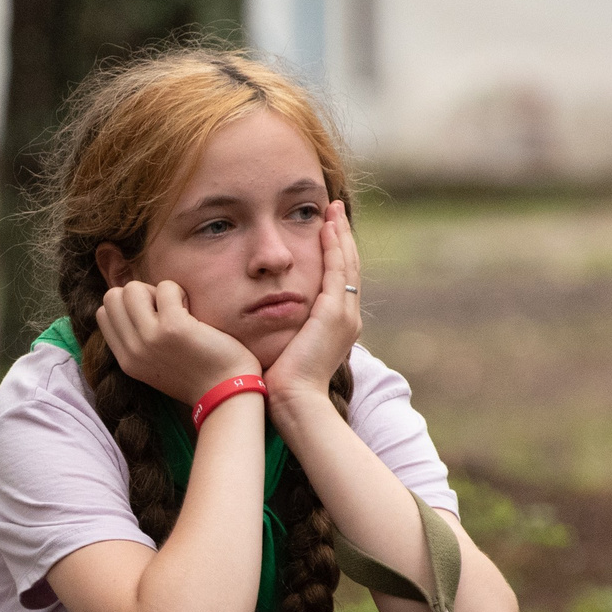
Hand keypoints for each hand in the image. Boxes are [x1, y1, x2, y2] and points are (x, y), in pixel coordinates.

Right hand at [96, 279, 262, 404]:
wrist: (226, 392)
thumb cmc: (198, 374)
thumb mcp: (154, 365)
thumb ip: (138, 340)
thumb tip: (134, 301)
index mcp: (126, 359)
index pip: (103, 313)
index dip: (128, 306)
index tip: (152, 317)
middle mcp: (133, 350)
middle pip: (113, 296)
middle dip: (140, 295)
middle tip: (165, 311)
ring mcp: (150, 338)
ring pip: (132, 289)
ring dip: (157, 291)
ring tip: (178, 310)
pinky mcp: (173, 327)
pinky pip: (166, 287)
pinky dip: (180, 292)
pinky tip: (193, 313)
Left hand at [263, 199, 361, 414]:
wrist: (295, 402)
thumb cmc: (282, 384)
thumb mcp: (287, 349)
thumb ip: (284, 330)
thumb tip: (263, 318)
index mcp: (338, 326)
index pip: (339, 280)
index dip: (335, 253)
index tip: (326, 230)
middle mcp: (348, 317)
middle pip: (348, 266)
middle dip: (341, 236)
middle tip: (334, 209)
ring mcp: (344, 314)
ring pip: (346, 263)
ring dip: (339, 234)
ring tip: (332, 209)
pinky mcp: (334, 313)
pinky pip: (337, 270)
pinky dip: (333, 247)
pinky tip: (326, 227)